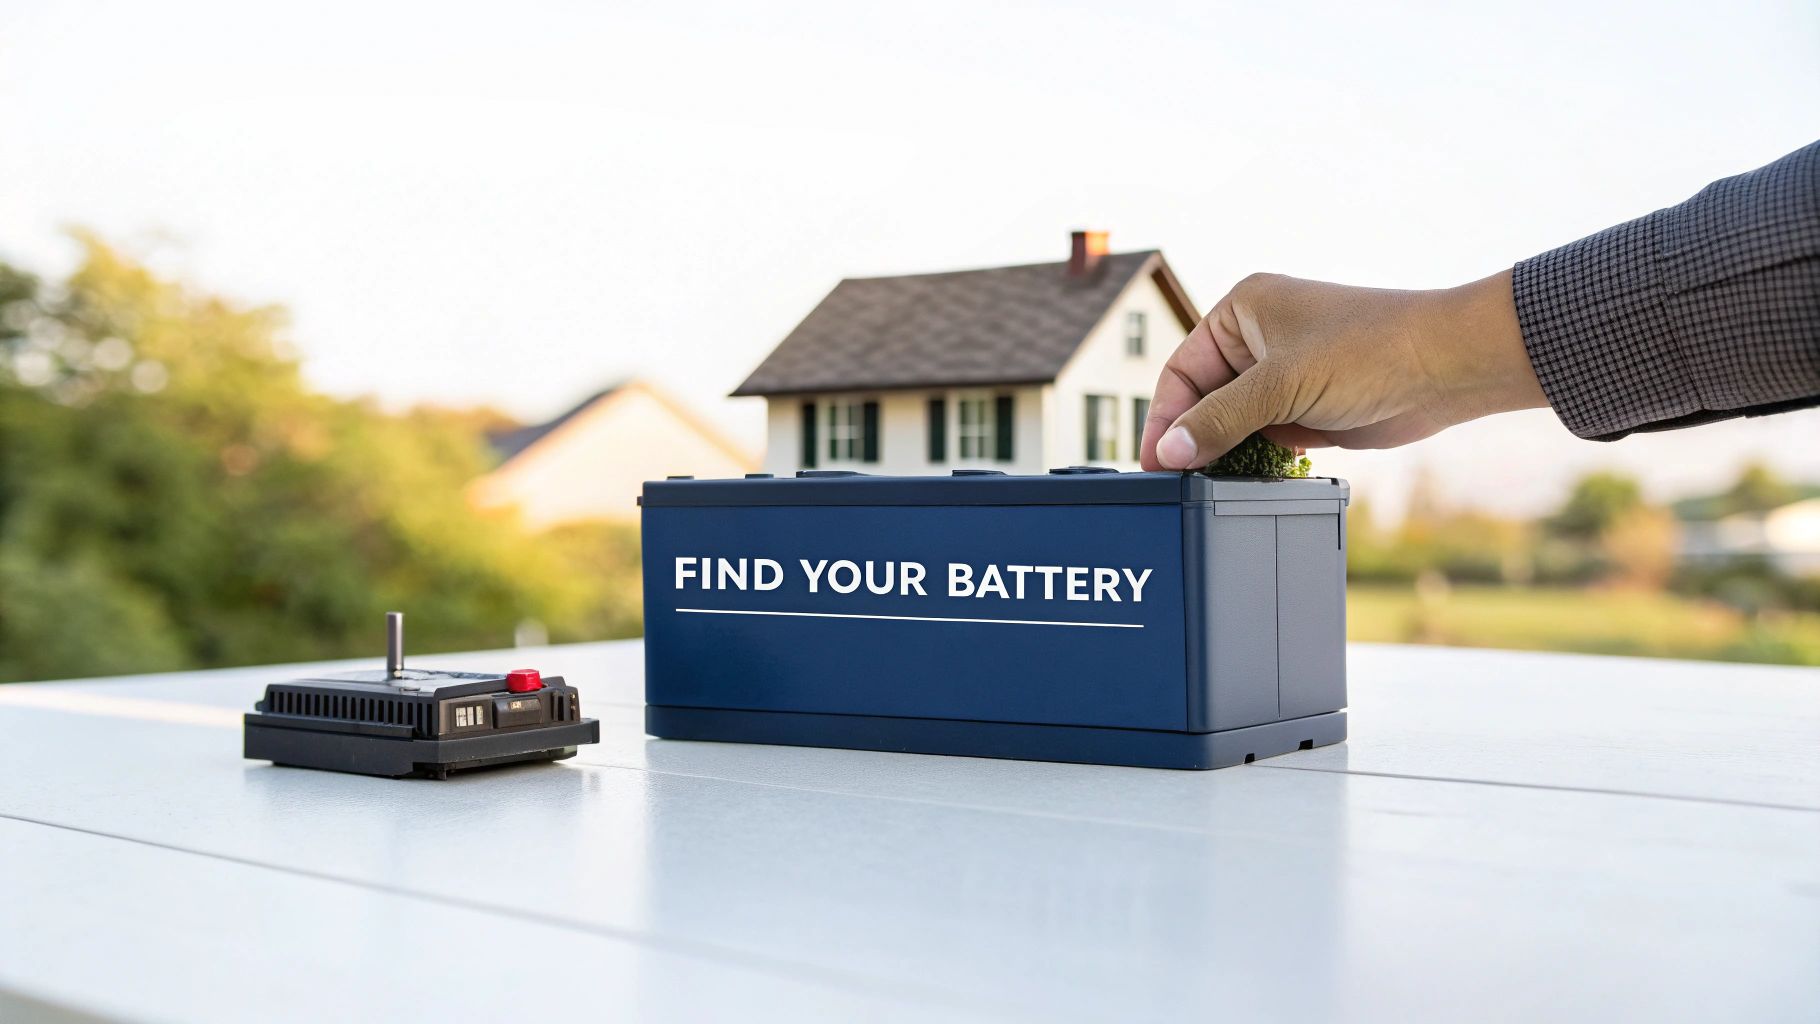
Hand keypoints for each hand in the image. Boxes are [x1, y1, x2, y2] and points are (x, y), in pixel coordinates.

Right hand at [1138, 269, 1547, 469]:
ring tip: (1209, 487)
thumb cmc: (1370, 350)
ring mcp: (1284, 376)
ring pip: (1233, 423)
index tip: (1156, 463)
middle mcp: (1258, 340)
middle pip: (1203, 400)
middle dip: (1193, 440)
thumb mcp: (1282, 385)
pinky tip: (1245, 482)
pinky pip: (1263, 439)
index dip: (1165, 419)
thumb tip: (1169, 453)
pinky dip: (1253, 461)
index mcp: (1242, 312)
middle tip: (1177, 483)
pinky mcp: (1307, 408)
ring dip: (1224, 453)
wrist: (1447, 368)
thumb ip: (1220, 420)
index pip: (1181, 370)